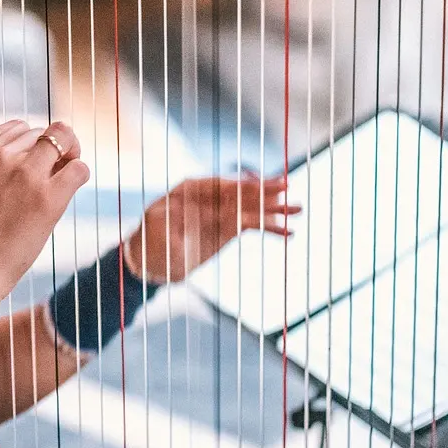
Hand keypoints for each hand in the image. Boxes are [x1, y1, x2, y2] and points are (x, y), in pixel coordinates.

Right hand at [0, 108, 89, 313]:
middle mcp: (3, 156)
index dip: (28, 144)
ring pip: (63, 142)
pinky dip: (79, 174)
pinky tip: (69, 189)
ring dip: (69, 155)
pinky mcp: (48, 198)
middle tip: (49, 175)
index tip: (30, 165)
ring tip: (62, 178)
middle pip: (42, 134)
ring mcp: (26, 175)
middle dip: (48, 150)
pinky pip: (78, 168)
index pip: (17, 127)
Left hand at [120, 174, 299, 284]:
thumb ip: (170, 225)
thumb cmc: (149, 243)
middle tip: (287, 186)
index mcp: (191, 190)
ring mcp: (221, 211)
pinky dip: (270, 228)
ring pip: (251, 207)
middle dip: (264, 191)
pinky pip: (253, 225)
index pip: (220, 185)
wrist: (151, 262)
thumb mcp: (154, 232)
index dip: (240, 185)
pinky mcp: (229, 227)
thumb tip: (184, 220)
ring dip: (274, 209)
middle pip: (240, 192)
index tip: (257, 186)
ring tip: (298, 209)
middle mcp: (210, 197)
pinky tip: (288, 231)